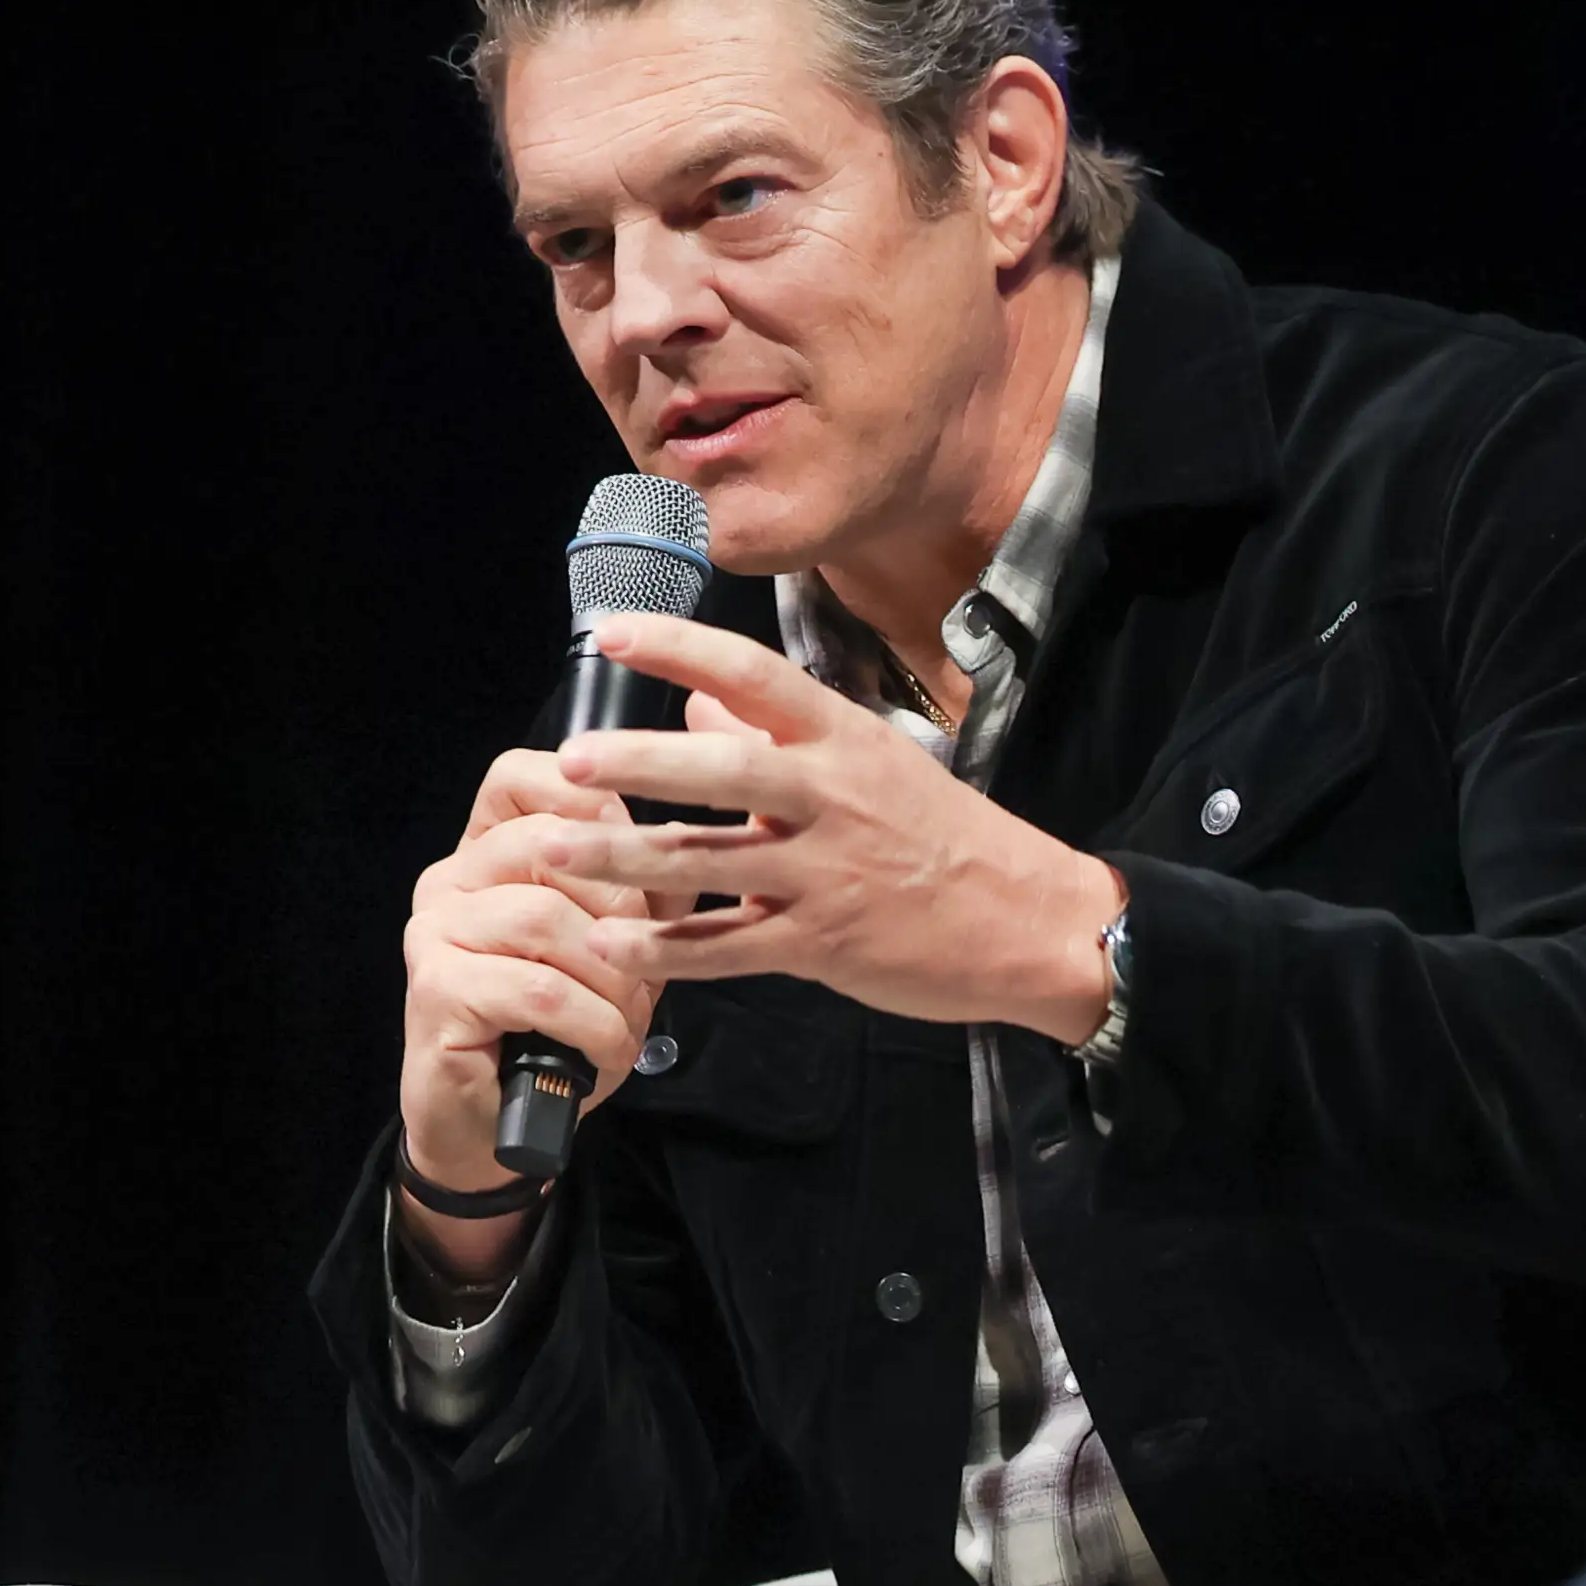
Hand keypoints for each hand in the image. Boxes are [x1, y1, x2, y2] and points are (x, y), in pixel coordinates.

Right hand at [396, 747, 669, 1278]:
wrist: (491, 1126)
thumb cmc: (556, 1031)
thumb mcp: (613, 950)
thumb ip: (642, 890)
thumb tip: (690, 836)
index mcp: (487, 854)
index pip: (519, 777)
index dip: (586, 800)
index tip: (637, 846)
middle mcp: (450, 880)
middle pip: (549, 845)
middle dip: (623, 909)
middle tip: (647, 967)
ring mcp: (435, 933)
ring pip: (546, 917)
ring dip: (611, 979)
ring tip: (627, 1019)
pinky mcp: (435, 990)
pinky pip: (538, 989)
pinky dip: (591, 1023)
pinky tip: (603, 1050)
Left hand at [552, 613, 1125, 1041]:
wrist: (1028, 921)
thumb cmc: (945, 835)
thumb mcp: (872, 763)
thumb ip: (779, 736)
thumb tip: (698, 707)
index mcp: (843, 738)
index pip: (754, 673)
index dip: (681, 648)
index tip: (613, 633)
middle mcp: (831, 796)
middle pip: (724, 770)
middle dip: (642, 764)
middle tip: (571, 758)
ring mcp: (826, 872)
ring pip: (710, 862)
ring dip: (625, 858)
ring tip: (556, 851)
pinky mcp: (822, 943)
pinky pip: (727, 948)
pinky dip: (666, 952)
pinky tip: (612, 946)